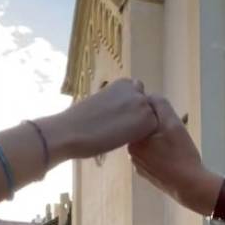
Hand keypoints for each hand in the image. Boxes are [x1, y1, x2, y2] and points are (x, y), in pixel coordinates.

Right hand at [43, 79, 157, 161]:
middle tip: (124, 131)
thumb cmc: (77, 122)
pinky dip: (142, 138)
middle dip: (140, 117)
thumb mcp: (100, 103)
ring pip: (151, 118)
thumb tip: (120, 114)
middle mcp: (135, 88)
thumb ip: (115, 104)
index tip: (120, 121)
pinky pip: (152, 131)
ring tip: (122, 137)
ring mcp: (143, 103)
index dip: (132, 111)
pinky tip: (125, 141)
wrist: (71, 131)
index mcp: (122, 83)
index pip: (138, 97)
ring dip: (142, 128)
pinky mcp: (148, 119)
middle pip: (147, 107)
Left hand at [128, 96, 218, 214]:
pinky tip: (173, 158)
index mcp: (133, 139)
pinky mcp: (146, 174)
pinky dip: (161, 154)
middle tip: (176, 135)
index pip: (142, 116)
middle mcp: (131, 152)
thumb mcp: (173, 123)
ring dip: (160, 140)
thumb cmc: (182, 155)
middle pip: (145, 130)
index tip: (171, 123)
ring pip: (149, 143)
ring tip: (176, 147)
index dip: (158, 115)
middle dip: (159, 127)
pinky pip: (152, 156)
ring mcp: (137, 165)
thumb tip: (148, 95)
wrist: (190, 186)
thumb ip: (159, 105)